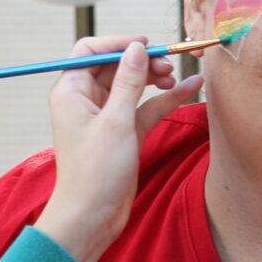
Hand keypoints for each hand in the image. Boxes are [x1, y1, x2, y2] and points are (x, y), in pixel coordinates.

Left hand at [35, 36, 203, 261]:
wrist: (91, 218)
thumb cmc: (95, 173)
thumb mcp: (116, 121)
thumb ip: (128, 81)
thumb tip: (137, 49)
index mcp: (71, 91)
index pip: (91, 50)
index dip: (119, 43)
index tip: (146, 45)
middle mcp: (86, 100)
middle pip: (116, 66)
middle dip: (143, 62)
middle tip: (169, 64)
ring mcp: (106, 117)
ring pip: (133, 86)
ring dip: (156, 78)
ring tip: (176, 77)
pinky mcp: (123, 134)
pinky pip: (145, 108)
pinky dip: (165, 99)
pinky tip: (189, 89)